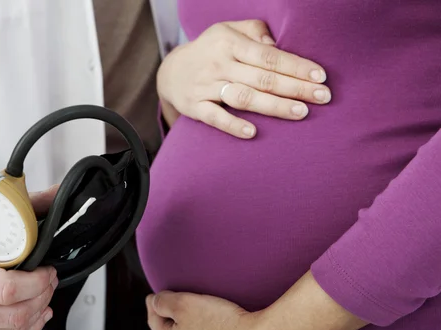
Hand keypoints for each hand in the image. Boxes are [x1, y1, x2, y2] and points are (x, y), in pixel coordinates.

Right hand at [0, 186, 59, 329]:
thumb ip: (18, 209)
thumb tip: (58, 192)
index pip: (6, 290)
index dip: (37, 282)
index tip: (47, 270)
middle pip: (13, 316)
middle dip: (42, 296)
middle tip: (48, 282)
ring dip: (37, 315)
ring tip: (41, 297)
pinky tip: (32, 318)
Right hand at [158, 20, 330, 137]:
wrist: (170, 72)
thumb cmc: (211, 50)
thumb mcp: (229, 31)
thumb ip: (255, 32)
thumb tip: (278, 45)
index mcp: (229, 43)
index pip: (269, 55)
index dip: (296, 66)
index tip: (320, 77)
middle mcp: (218, 64)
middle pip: (262, 78)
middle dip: (295, 88)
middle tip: (323, 97)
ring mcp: (206, 87)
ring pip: (244, 98)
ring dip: (274, 106)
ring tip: (301, 113)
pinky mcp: (195, 107)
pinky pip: (215, 117)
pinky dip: (233, 125)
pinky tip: (253, 133)